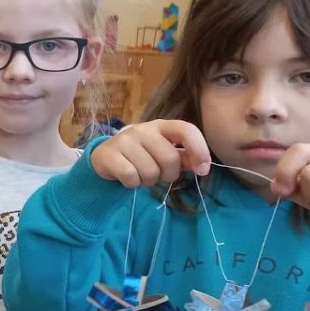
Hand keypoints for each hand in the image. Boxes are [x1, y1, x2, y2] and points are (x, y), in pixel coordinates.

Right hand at [91, 119, 210, 187]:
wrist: (106, 156)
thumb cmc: (142, 154)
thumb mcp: (164, 152)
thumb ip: (185, 157)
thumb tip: (203, 166)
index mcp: (162, 126)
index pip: (186, 130)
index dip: (199, 150)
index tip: (202, 170)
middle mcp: (143, 129)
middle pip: (170, 159)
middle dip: (168, 174)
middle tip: (158, 174)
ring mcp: (125, 140)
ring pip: (150, 171)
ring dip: (148, 181)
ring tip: (141, 175)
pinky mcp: (108, 154)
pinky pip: (131, 177)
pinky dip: (132, 184)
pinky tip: (128, 178)